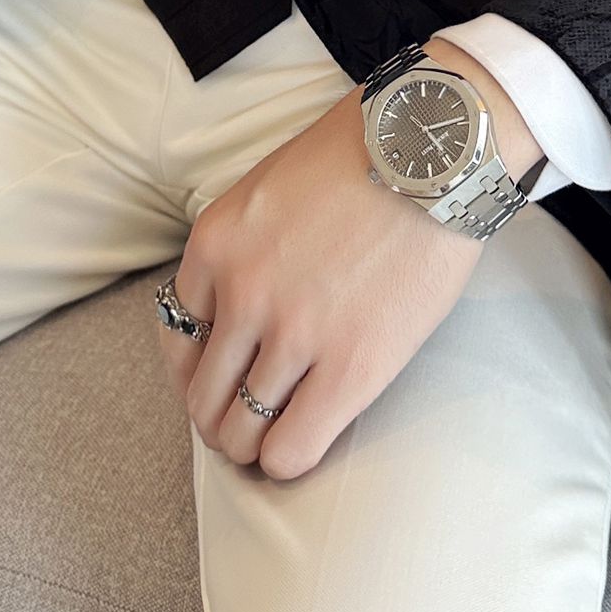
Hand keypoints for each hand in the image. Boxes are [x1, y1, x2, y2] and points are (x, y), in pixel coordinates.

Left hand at [157, 37, 541, 480]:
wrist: (432, 151)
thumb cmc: (362, 154)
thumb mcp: (270, 185)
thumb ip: (243, 246)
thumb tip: (237, 305)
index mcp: (215, 244)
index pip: (178, 333)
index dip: (199, 363)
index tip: (222, 373)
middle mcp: (241, 293)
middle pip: (201, 394)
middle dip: (217, 415)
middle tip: (244, 417)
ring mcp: (293, 334)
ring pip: (239, 431)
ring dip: (250, 444)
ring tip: (272, 438)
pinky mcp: (350, 368)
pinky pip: (290, 450)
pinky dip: (286, 460)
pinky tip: (302, 442)